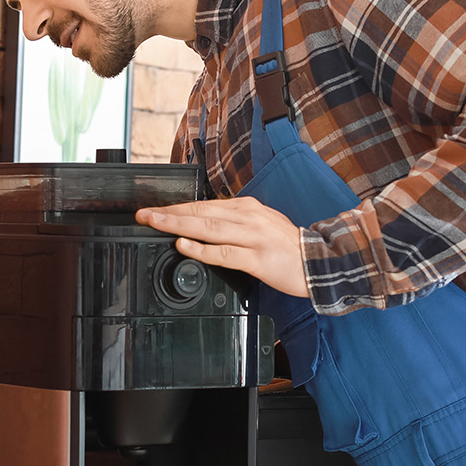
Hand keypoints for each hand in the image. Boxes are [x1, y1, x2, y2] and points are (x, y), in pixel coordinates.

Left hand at [136, 197, 309, 297]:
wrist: (321, 261)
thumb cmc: (290, 247)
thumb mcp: (262, 224)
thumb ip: (235, 223)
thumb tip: (205, 226)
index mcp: (247, 207)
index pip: (204, 204)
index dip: (176, 207)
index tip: (154, 209)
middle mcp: (249, 217)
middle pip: (201, 211)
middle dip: (169, 212)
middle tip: (144, 214)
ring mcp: (254, 237)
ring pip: (208, 227)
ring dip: (178, 224)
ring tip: (155, 224)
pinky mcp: (258, 258)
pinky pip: (224, 252)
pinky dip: (201, 248)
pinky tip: (184, 246)